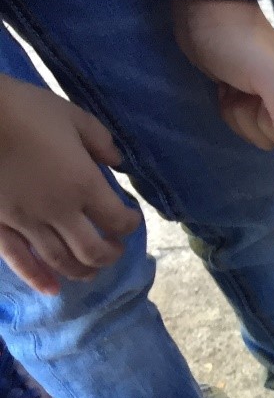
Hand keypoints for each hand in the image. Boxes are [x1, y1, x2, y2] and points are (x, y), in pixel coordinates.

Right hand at [0, 75, 141, 293]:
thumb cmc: (21, 110)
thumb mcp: (70, 115)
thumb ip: (99, 140)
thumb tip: (116, 162)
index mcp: (83, 185)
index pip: (118, 220)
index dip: (130, 224)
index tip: (131, 219)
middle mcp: (58, 212)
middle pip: (93, 250)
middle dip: (110, 254)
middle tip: (114, 249)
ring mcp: (26, 223)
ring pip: (61, 261)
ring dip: (81, 270)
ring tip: (90, 271)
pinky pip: (19, 261)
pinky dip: (38, 278)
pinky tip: (51, 288)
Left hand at [171, 0, 273, 160]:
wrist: (204, 13)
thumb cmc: (240, 43)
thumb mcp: (270, 77)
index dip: (272, 122)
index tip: (261, 96)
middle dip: (252, 118)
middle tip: (245, 90)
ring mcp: (269, 101)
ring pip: (255, 133)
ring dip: (238, 113)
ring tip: (234, 87)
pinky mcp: (245, 99)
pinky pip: (241, 124)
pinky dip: (229, 109)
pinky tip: (226, 89)